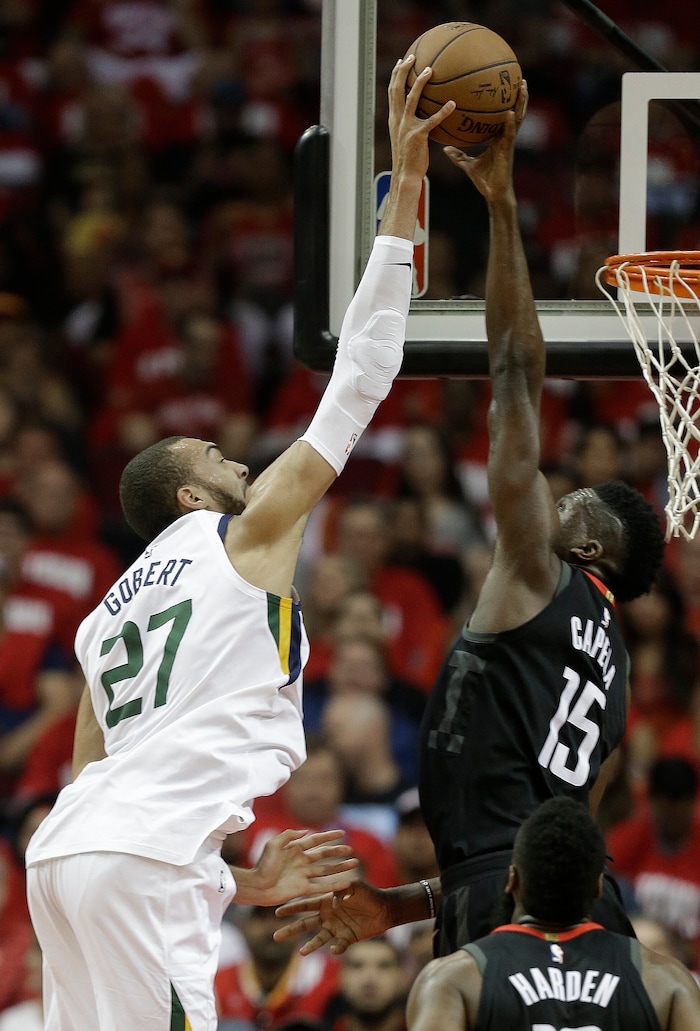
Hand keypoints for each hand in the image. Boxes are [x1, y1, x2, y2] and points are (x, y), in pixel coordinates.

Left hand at [233, 829, 358, 906]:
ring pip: (326, 869)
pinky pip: (321, 886)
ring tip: (353, 864)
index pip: (316, 840)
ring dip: (340, 867)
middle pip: (324, 855)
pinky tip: (345, 883)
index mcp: (295, 849)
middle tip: (351, 849)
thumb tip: (306, 831)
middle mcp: (302, 861)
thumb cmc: (262, 865)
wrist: (256, 885)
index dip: (328, 836)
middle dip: (337, 852)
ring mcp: (304, 875)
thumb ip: (289, 835)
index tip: (342, 833)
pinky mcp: (303, 889)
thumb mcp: (273, 844)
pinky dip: (333, 885)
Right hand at [273, 879, 392, 955]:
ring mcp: (336, 928)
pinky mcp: (347, 939)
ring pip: (319, 939)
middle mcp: (328, 916)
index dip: (291, 908)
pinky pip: (339, 946)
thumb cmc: (368, 893)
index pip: (305, 904)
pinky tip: (335, 948)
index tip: (276, 911)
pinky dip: (337, 949)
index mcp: (326, 901)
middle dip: (291, 930)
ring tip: (301, 953)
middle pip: (305, 924)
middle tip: (276, 936)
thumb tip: (333, 902)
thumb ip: (342, 889)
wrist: (384, 908)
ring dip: (310, 946)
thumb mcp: (354, 885)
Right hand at [388, 55, 455, 182]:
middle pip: (397, 90)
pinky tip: (452, 104)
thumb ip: (413, 124)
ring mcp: (406, 128)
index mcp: (394, 120)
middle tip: (412, 56)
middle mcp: (397, 121)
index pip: (392, 92)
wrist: (406, 176)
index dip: (396, 75)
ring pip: (411, 99)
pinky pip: (432, 120)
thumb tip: (425, 115)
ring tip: (429, 70)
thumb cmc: (410, 159)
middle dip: (403, 71)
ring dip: (419, 83)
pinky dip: (443, 111)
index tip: (402, 61)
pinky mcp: (418, 137)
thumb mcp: (407, 138)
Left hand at [443, 80, 528, 202]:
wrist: (493, 194)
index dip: (506, 101)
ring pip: (518, 118)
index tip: (505, 85)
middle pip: (514, 111)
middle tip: (519, 77)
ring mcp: (508, 142)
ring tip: (523, 86)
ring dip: (521, 102)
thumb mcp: (468, 165)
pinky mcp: (507, 151)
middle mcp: (505, 137)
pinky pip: (509, 134)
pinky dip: (510, 123)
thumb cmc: (484, 180)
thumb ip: (458, 155)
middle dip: (518, 95)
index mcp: (497, 138)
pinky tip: (510, 112)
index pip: (502, 115)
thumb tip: (445, 148)